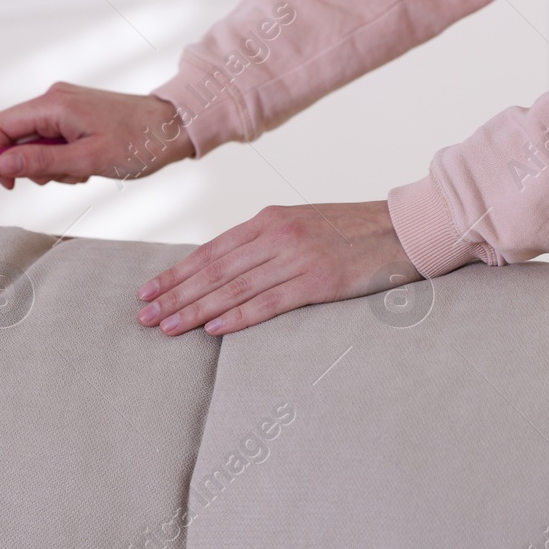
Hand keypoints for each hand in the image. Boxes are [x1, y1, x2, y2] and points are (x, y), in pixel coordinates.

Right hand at [0, 82, 194, 188]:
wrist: (173, 127)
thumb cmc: (138, 142)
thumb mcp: (87, 160)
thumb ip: (41, 161)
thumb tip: (1, 165)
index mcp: (53, 105)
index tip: (8, 184)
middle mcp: (54, 99)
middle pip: (15, 136)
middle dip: (31, 165)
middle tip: (64, 176)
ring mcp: (65, 105)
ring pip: (34, 142)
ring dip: (51, 165)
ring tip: (84, 170)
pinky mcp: (75, 114)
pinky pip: (53, 139)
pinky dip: (64, 158)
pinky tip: (89, 162)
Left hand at [136, 201, 418, 335]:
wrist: (403, 228)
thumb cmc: (351, 231)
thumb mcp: (301, 226)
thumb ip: (265, 243)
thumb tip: (225, 268)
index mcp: (269, 220)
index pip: (211, 250)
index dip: (176, 272)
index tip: (149, 290)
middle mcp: (277, 236)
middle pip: (214, 270)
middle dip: (175, 294)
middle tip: (145, 315)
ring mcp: (297, 258)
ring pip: (233, 288)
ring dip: (196, 310)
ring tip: (168, 327)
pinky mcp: (318, 281)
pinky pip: (269, 303)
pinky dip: (238, 316)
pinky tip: (214, 328)